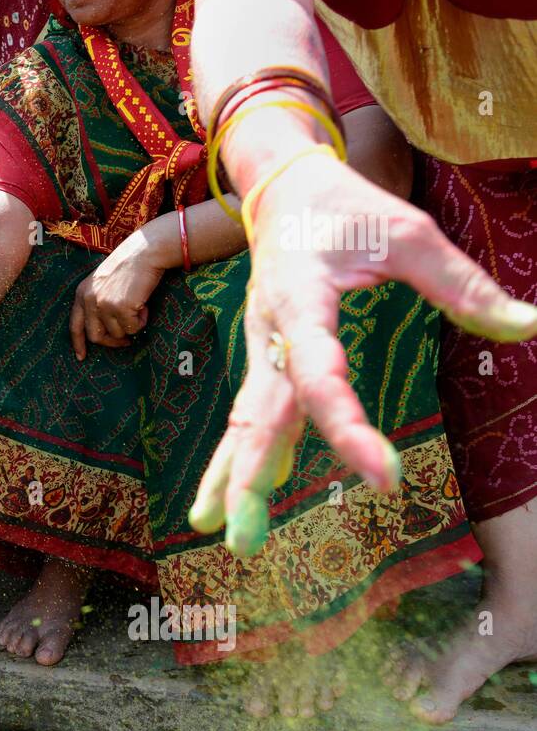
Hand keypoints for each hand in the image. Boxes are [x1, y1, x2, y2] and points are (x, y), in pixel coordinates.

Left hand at [69, 226, 169, 356]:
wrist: (145, 251)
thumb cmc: (129, 266)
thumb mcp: (104, 283)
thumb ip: (98, 302)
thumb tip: (106, 332)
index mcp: (82, 293)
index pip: (75, 325)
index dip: (78, 343)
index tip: (81, 357)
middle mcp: (89, 300)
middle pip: (96, 336)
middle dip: (112, 342)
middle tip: (127, 341)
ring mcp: (104, 304)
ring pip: (117, 333)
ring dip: (131, 326)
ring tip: (140, 308)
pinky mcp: (120, 307)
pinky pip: (132, 328)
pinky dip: (142, 321)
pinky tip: (145, 306)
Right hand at [190, 153, 536, 556]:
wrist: (280, 188)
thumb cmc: (344, 205)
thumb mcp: (405, 230)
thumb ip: (459, 282)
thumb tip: (529, 327)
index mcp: (298, 298)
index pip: (320, 376)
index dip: (347, 428)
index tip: (385, 477)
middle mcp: (268, 333)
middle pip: (260, 415)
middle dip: (250, 479)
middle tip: (245, 542)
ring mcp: (259, 350)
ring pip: (246, 423)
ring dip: (234, 479)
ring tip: (224, 533)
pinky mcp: (264, 361)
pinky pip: (252, 417)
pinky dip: (238, 460)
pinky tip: (226, 504)